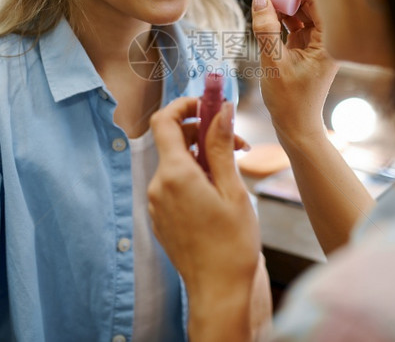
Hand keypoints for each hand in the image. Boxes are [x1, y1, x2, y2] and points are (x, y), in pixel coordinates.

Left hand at [148, 97, 261, 339]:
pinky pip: (174, 184)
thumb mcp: (233, 190)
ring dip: (202, 156)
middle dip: (203, 133)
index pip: (164, 121)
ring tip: (234, 169)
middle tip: (237, 141)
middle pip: (173, 141)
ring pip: (176, 163)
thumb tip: (221, 110)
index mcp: (175, 175)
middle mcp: (158, 186)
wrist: (218, 290)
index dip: (183, 105)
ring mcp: (157, 203)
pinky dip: (194, 176)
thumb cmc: (232, 244)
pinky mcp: (161, 217)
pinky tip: (219, 189)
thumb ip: (222, 146)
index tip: (207, 104)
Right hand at [252, 0, 338, 146]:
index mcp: (328, 40)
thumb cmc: (289, 101)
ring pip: (299, 8)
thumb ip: (265, 28)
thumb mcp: (273, 63)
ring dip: (279, 1)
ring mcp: (316, 39)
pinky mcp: (306, 44)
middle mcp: (327, 36)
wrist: (296, 126)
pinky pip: (293, 20)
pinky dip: (278, 14)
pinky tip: (264, 12)